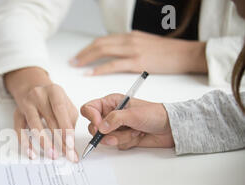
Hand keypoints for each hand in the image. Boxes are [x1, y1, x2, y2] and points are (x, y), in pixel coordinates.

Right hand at [5, 67, 78, 161]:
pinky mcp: (17, 114)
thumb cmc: (52, 100)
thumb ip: (70, 122)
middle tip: (66, 154)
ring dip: (45, 142)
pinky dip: (26, 143)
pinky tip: (32, 153)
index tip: (71, 144)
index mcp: (54, 91)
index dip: (66, 128)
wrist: (32, 87)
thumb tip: (71, 144)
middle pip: (49, 120)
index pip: (60, 110)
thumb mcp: (65, 105)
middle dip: (59, 140)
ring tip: (52, 154)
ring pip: (34, 125)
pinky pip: (20, 130)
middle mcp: (39, 95)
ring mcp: (26, 104)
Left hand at [70, 31, 206, 75]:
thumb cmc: (168, 53)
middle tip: (73, 61)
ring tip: (77, 66)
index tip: (79, 55)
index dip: (89, 47)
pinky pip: (113, 65)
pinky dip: (99, 69)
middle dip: (84, 53)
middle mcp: (129, 40)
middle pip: (99, 44)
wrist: (186, 54)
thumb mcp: (146, 45)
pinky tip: (90, 73)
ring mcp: (133, 50)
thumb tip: (118, 54)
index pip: (104, 40)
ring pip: (103, 51)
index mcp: (130, 36)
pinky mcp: (137, 61)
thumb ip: (131, 48)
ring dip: (87, 59)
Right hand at [80, 94, 174, 149]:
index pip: (90, 108)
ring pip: (105, 138)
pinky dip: (127, 142)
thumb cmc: (155, 114)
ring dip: (120, 138)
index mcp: (111, 102)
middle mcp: (111, 114)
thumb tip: (100, 128)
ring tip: (135, 132)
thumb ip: (115, 119)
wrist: (170, 128)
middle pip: (94, 127)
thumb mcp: (134, 114)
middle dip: (105, 133)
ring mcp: (116, 127)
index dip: (91, 117)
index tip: (99, 126)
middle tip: (115, 133)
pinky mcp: (122, 138)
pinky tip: (138, 136)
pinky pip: (116, 144)